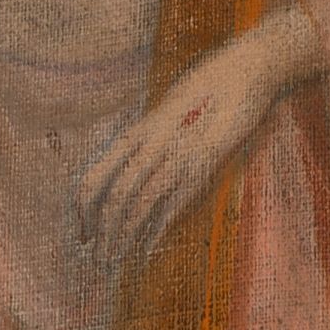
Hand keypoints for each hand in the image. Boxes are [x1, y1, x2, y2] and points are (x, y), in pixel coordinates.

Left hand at [77, 1, 322, 280]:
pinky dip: (157, 230)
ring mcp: (177, 154)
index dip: (83, 212)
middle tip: (98, 261)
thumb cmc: (208, 87)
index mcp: (136, 133)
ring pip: (139, 205)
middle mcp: (150, 144)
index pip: (94, 178)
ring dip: (124, 238)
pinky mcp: (206, 162)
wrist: (247, 68)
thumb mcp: (168, 110)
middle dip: (103, 235)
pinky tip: (147, 250)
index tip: (83, 235)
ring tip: (116, 262)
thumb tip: (132, 161)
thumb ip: (151, 138)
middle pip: (114, 199)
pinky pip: (173, 203)